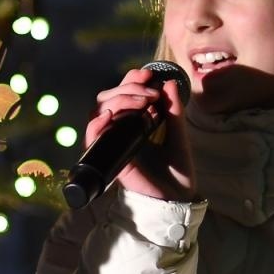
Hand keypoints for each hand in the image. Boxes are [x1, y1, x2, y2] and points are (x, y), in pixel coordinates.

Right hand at [88, 67, 195, 200]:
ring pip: (99, 112)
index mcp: (134, 123)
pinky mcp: (110, 159)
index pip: (123, 93)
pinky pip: (93, 139)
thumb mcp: (179, 135)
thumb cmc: (177, 171)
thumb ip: (174, 112)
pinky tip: (109, 116)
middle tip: (151, 93)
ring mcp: (114, 144)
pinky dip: (96, 125)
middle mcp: (120, 131)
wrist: (177, 199)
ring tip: (141, 102)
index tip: (149, 74)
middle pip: (107, 99)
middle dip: (127, 88)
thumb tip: (168, 83)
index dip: (130, 79)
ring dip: (117, 100)